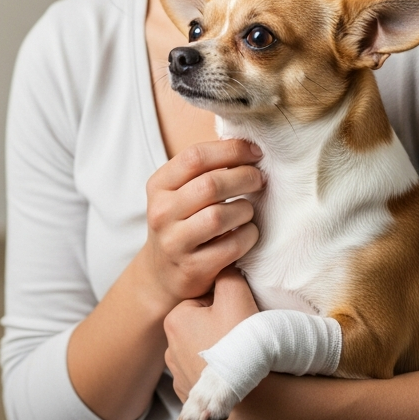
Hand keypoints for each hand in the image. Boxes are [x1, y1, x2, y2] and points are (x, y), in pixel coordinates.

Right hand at [139, 139, 263, 308]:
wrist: (163, 273)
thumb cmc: (182, 222)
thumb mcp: (180, 193)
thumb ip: (204, 171)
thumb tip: (247, 146)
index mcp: (159, 185)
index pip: (195, 157)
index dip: (231, 150)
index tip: (255, 152)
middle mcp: (162, 212)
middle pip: (211, 185)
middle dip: (244, 178)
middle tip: (259, 179)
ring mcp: (174, 242)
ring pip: (220, 216)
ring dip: (245, 209)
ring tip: (249, 209)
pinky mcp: (192, 268)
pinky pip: (231, 246)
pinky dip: (248, 236)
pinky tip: (248, 232)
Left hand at [164, 268, 259, 400]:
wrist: (252, 394)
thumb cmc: (241, 343)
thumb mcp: (236, 295)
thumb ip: (226, 274)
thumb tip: (222, 266)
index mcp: (175, 319)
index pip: (201, 299)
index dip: (224, 303)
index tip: (236, 315)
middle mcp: (169, 347)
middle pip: (200, 323)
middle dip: (219, 325)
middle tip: (238, 334)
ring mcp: (177, 373)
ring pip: (201, 348)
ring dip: (217, 349)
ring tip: (235, 355)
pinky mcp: (189, 392)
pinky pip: (203, 372)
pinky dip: (215, 371)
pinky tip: (229, 371)